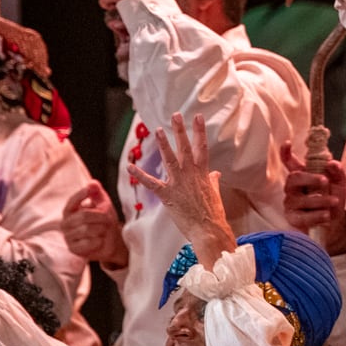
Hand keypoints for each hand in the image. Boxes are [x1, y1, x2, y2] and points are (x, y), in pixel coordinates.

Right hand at [62, 182, 129, 268]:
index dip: (79, 195)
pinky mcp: (73, 249)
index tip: (88, 190)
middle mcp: (65, 223)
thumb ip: (96, 193)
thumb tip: (92, 183)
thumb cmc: (103, 221)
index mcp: (70, 211)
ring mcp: (67, 237)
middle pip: (83, 216)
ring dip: (101, 229)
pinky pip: (88, 243)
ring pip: (86, 229)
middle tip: (108, 219)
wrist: (110, 241)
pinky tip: (99, 240)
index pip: (72, 202)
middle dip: (100, 216)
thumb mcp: (102, 204)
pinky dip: (99, 240)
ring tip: (104, 230)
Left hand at [129, 114, 234, 266]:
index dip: (199, 131)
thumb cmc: (213, 213)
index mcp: (203, 173)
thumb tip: (215, 174)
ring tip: (158, 130)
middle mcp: (191, 174)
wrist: (208, 229)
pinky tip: (130, 166)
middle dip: (180, 130)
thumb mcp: (214, 193)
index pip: (202, 147)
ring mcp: (179, 183)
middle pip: (185, 147)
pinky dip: (140, 175)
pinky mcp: (167, 195)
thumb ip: (212, 181)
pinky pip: (151, 183)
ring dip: (164, 144)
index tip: (198, 117)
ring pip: (170, 159)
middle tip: (176, 115)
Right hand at [280, 143, 345, 254]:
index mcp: (303, 176)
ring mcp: (291, 203)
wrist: (336, 222)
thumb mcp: (340, 183)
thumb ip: (338, 172)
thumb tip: (331, 163)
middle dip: (310, 178)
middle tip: (325, 181)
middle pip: (293, 178)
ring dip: (320, 200)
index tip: (287, 143)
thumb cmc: (333, 198)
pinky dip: (316, 215)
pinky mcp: (293, 218)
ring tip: (334, 202)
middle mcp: (293, 188)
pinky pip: (302, 216)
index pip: (290, 162)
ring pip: (300, 199)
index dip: (286, 153)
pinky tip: (326, 215)